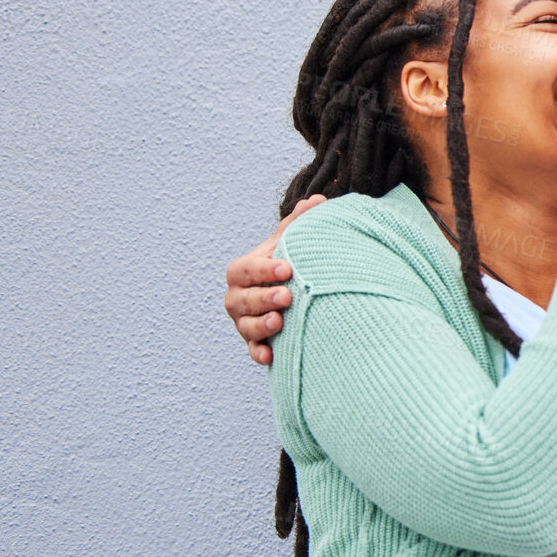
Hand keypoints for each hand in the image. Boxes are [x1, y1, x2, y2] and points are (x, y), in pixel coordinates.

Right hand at [224, 194, 327, 363]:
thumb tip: (317, 200)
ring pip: (245, 326)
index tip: (287, 268)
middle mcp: (239, 297)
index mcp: (245, 270)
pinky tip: (271, 355)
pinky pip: (252, 351)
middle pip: (241, 299)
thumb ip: (299, 223)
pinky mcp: (256, 342)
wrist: (293, 293)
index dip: (263, 269)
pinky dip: (260, 353)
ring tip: (280, 322)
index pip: (246, 268)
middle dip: (262, 298)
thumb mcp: (292, 243)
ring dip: (260, 325)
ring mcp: (245, 321)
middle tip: (287, 296)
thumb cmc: (290, 265)